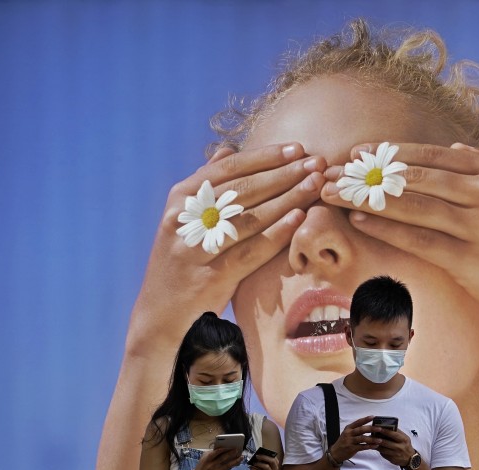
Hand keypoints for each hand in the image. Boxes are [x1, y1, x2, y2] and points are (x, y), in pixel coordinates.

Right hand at [128, 143, 326, 352]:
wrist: (161, 312)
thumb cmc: (182, 261)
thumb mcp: (185, 219)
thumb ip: (206, 185)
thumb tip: (226, 149)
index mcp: (182, 198)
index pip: (228, 167)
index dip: (265, 156)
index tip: (297, 148)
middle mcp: (186, 218)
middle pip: (244, 189)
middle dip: (285, 173)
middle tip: (317, 162)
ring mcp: (198, 247)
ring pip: (251, 217)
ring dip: (288, 198)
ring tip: (315, 185)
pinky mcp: (211, 276)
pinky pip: (252, 250)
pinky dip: (277, 233)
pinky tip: (299, 218)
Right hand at [186, 446, 243, 469]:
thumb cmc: (201, 466)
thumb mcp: (203, 458)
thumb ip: (211, 453)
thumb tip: (222, 448)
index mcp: (207, 459)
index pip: (216, 452)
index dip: (223, 449)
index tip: (230, 445)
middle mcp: (211, 464)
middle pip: (223, 458)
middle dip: (231, 453)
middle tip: (237, 449)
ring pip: (227, 464)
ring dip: (235, 460)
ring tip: (241, 457)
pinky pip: (227, 469)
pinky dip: (232, 465)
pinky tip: (237, 462)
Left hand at [249, 451, 279, 469]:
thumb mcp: (263, 465)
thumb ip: (262, 460)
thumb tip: (258, 454)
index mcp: (275, 464)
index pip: (274, 458)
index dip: (268, 454)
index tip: (261, 452)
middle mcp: (275, 469)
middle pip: (272, 461)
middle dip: (264, 457)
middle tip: (256, 456)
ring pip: (266, 467)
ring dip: (259, 463)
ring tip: (253, 462)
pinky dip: (254, 469)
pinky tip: (250, 467)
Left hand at [321, 142, 478, 338]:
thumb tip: (451, 148)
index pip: (427, 154)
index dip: (385, 153)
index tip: (353, 153)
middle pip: (414, 175)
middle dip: (367, 174)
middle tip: (331, 173)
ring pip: (413, 204)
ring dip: (368, 199)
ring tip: (335, 195)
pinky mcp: (472, 258)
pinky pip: (420, 239)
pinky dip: (388, 229)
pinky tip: (361, 223)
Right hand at [328, 416, 380, 464]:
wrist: (335, 453)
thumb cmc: (344, 442)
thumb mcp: (347, 433)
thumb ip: (356, 430)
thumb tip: (370, 427)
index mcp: (348, 428)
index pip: (358, 422)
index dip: (365, 419)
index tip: (373, 416)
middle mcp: (349, 433)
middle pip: (361, 430)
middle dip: (371, 429)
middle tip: (380, 428)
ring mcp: (349, 441)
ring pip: (362, 439)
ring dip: (372, 439)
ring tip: (380, 440)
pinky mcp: (351, 449)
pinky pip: (362, 447)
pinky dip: (369, 446)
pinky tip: (375, 446)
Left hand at [374, 428, 416, 467]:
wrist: (411, 459)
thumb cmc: (405, 445)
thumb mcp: (404, 438)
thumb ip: (397, 433)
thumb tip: (386, 426)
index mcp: (404, 439)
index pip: (393, 434)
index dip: (385, 431)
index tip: (378, 427)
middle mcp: (400, 447)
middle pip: (387, 442)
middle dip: (378, 438)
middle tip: (371, 434)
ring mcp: (396, 454)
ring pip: (383, 449)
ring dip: (376, 444)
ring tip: (370, 440)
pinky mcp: (392, 459)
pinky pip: (383, 453)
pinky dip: (378, 449)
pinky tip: (373, 446)